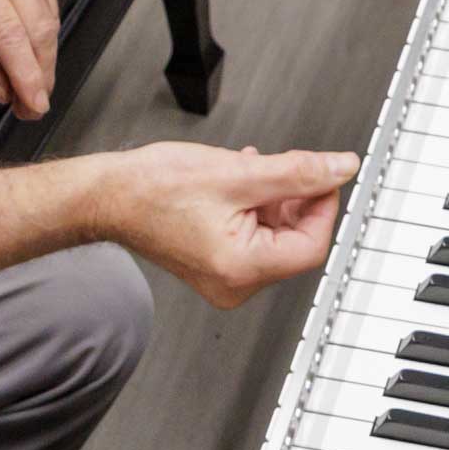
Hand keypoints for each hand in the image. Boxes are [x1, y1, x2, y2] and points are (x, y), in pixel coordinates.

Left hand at [0, 0, 59, 117]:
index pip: (9, 35)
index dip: (25, 76)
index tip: (34, 106)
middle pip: (37, 30)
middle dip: (39, 74)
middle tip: (31, 109)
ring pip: (48, 20)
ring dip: (43, 59)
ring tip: (30, 89)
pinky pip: (47, 5)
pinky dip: (41, 35)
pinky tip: (29, 55)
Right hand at [95, 144, 357, 306]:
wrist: (108, 196)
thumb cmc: (153, 190)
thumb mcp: (240, 172)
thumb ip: (298, 172)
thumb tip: (340, 169)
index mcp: (242, 269)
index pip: (312, 245)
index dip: (322, 205)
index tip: (322, 176)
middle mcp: (235, 284)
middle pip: (295, 240)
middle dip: (294, 199)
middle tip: (282, 166)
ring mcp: (225, 278)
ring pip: (275, 235)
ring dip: (273, 198)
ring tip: (250, 170)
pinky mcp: (217, 266)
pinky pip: (254, 237)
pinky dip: (255, 206)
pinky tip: (241, 182)